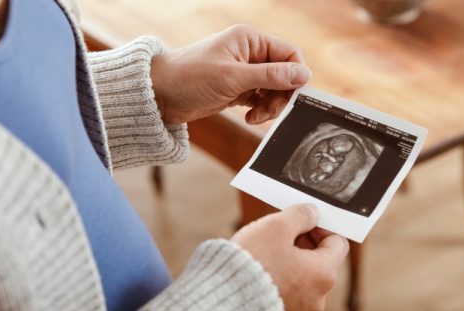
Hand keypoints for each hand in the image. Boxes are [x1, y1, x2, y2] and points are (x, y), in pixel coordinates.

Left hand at [150, 24, 310, 124]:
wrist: (159, 95)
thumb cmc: (189, 78)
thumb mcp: (233, 78)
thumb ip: (270, 76)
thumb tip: (304, 75)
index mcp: (250, 40)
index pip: (289, 54)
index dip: (296, 75)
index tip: (292, 96)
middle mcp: (249, 53)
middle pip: (284, 74)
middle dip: (281, 95)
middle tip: (269, 111)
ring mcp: (244, 72)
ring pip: (274, 89)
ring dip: (270, 106)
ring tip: (255, 117)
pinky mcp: (237, 89)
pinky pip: (261, 99)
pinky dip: (260, 110)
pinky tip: (249, 118)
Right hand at [231, 204, 348, 310]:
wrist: (220, 304)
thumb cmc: (251, 264)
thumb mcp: (276, 227)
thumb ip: (300, 215)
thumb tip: (312, 213)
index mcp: (323, 275)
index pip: (338, 244)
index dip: (320, 228)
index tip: (300, 222)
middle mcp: (317, 299)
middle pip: (319, 263)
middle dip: (302, 245)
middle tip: (278, 235)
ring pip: (302, 280)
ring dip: (288, 264)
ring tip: (263, 255)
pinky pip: (286, 297)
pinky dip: (277, 283)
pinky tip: (256, 275)